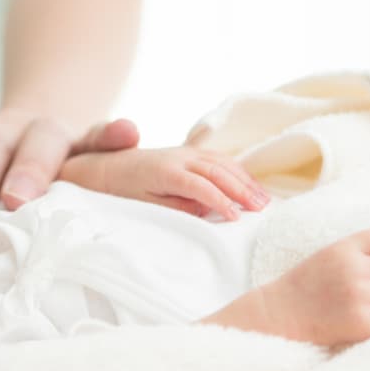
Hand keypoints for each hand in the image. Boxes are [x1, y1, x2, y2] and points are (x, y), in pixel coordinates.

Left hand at [0, 111, 140, 217]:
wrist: (26, 141)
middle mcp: (24, 132)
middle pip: (25, 141)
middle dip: (25, 168)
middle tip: (19, 198)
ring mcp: (62, 138)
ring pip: (70, 135)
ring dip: (91, 139)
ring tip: (119, 136)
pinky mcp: (91, 147)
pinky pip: (104, 139)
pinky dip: (116, 135)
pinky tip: (131, 133)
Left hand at [60, 146, 269, 220]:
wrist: (105, 166)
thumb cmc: (121, 190)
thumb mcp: (141, 204)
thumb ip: (173, 206)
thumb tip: (204, 210)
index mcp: (165, 171)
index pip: (200, 186)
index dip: (220, 201)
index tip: (236, 218)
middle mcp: (178, 157)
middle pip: (217, 171)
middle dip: (242, 190)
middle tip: (262, 210)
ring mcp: (185, 152)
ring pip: (222, 163)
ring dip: (245, 180)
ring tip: (264, 200)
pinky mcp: (188, 152)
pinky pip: (219, 158)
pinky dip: (238, 171)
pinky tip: (250, 184)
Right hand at [263, 227, 369, 345]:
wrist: (277, 314)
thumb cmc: (303, 287)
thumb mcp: (325, 257)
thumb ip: (355, 254)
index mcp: (343, 248)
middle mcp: (353, 268)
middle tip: (359, 293)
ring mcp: (358, 294)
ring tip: (357, 308)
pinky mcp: (362, 321)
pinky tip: (356, 323)